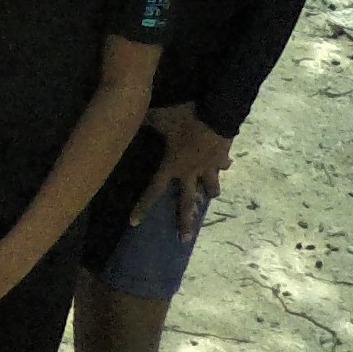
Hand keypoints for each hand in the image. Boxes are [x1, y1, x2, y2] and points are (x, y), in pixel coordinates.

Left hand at [136, 102, 232, 237]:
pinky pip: (223, 166)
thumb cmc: (186, 117)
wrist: (218, 112)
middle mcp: (191, 172)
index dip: (143, 206)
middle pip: (187, 202)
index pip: (154, 190)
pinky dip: (223, 165)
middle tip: (184, 239)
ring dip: (209, 192)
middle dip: (185, 222)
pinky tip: (225, 165)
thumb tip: (128, 113)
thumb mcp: (159, 117)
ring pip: (211, 188)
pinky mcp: (223, 158)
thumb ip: (144, 119)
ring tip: (209, 197)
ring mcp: (210, 167)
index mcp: (172, 166)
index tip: (134, 223)